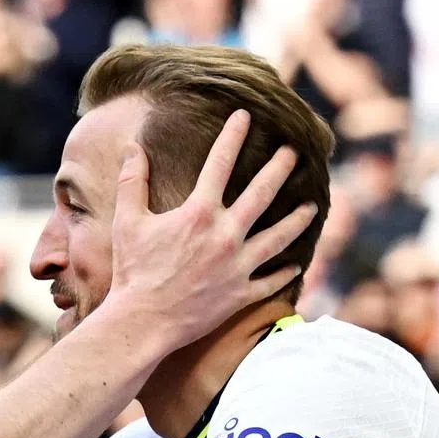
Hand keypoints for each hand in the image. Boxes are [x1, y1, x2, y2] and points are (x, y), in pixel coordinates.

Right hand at [107, 109, 317, 347]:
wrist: (142, 321)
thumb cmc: (132, 270)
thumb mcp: (127, 221)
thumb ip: (132, 181)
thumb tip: (132, 147)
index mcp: (199, 213)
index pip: (220, 163)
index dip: (233, 135)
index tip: (245, 116)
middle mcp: (226, 235)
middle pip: (262, 193)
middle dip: (280, 168)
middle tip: (295, 152)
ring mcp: (237, 266)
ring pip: (278, 237)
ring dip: (297, 220)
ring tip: (311, 208)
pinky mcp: (240, 294)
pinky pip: (271, 281)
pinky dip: (285, 272)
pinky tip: (296, 264)